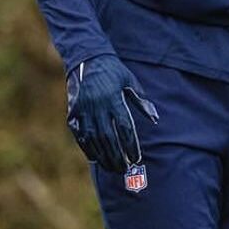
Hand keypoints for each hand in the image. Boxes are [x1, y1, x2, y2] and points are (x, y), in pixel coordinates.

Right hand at [66, 54, 158, 172]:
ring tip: (112, 168)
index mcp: (113, 99)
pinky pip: (79, 135)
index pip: (124, 129)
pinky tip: (95, 158)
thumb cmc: (113, 71)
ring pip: (93, 140)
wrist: (87, 58)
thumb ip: (142, 101)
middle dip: (117, 157)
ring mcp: (84, 110)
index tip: (136, 158)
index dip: (130, 146)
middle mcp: (98, 107)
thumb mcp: (130, 81)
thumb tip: (154, 119)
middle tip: (124, 170)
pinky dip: (87, 148)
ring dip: (103, 156)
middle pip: (108, 139)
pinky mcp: (73, 112)